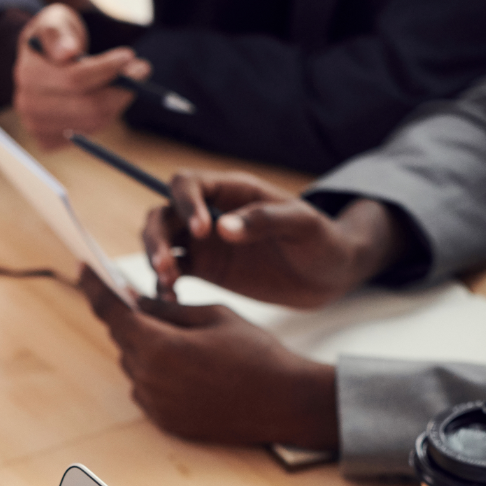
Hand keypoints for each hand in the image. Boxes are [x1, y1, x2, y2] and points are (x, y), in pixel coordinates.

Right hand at [14, 4, 148, 148]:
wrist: (44, 59)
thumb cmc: (55, 37)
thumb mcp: (56, 21)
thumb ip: (58, 33)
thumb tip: (67, 52)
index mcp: (28, 73)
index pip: (75, 79)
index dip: (106, 69)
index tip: (129, 55)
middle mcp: (28, 104)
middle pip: (87, 106)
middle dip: (120, 89)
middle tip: (142, 70)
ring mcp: (37, 126)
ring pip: (93, 122)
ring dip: (118, 102)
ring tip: (129, 81)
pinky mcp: (48, 141)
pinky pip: (89, 133)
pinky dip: (106, 116)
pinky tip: (107, 97)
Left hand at [82, 270, 338, 447]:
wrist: (285, 402)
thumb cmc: (255, 353)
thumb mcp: (212, 315)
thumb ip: (166, 307)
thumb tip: (133, 299)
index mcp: (158, 347)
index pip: (111, 311)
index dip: (94, 287)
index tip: (83, 268)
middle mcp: (149, 380)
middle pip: (123, 339)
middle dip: (135, 319)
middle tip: (157, 306)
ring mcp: (156, 405)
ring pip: (135, 364)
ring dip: (148, 349)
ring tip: (189, 344)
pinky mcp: (167, 423)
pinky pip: (147, 390)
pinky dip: (158, 375)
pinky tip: (192, 371)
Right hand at [144, 179, 401, 309]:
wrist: (329, 274)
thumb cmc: (322, 240)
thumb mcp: (303, 225)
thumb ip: (264, 220)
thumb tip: (222, 228)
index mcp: (233, 191)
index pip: (188, 184)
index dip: (185, 204)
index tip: (202, 232)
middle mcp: (211, 212)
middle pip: (164, 213)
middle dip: (157, 237)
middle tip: (166, 266)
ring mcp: (205, 242)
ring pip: (162, 242)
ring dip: (156, 260)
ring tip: (167, 285)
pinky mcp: (206, 269)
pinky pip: (173, 273)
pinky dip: (164, 284)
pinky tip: (172, 301)